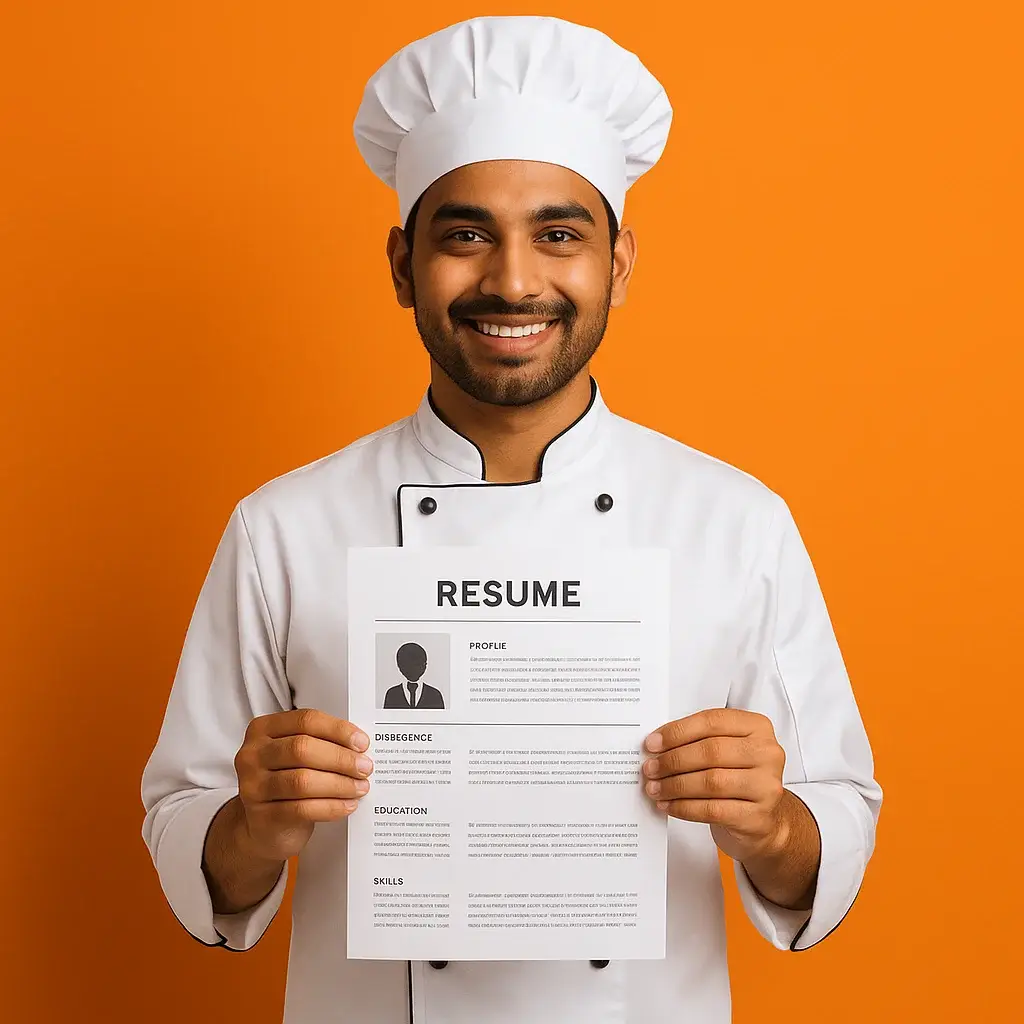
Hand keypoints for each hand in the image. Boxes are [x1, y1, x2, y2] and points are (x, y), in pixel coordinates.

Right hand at [233, 708, 372, 861]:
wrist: (263, 826)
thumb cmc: (285, 782)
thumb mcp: (294, 756)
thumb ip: (320, 743)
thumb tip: (358, 745)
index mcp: (263, 729)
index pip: (305, 720)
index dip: (338, 730)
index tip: (361, 742)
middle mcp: (252, 755)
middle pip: (302, 748)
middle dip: (341, 758)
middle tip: (364, 767)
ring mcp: (252, 786)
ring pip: (302, 781)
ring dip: (339, 784)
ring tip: (359, 788)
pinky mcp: (261, 816)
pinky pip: (302, 809)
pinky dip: (331, 807)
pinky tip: (347, 805)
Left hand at [642, 708, 787, 860]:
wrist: (762, 818)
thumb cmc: (738, 776)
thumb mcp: (726, 749)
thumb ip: (698, 740)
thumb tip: (657, 744)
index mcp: (757, 726)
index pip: (712, 721)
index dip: (678, 732)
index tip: (653, 743)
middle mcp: (767, 753)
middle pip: (711, 751)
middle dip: (673, 760)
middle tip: (651, 768)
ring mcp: (766, 785)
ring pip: (711, 781)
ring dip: (675, 785)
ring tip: (655, 788)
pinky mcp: (758, 815)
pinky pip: (713, 810)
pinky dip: (685, 808)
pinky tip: (669, 805)